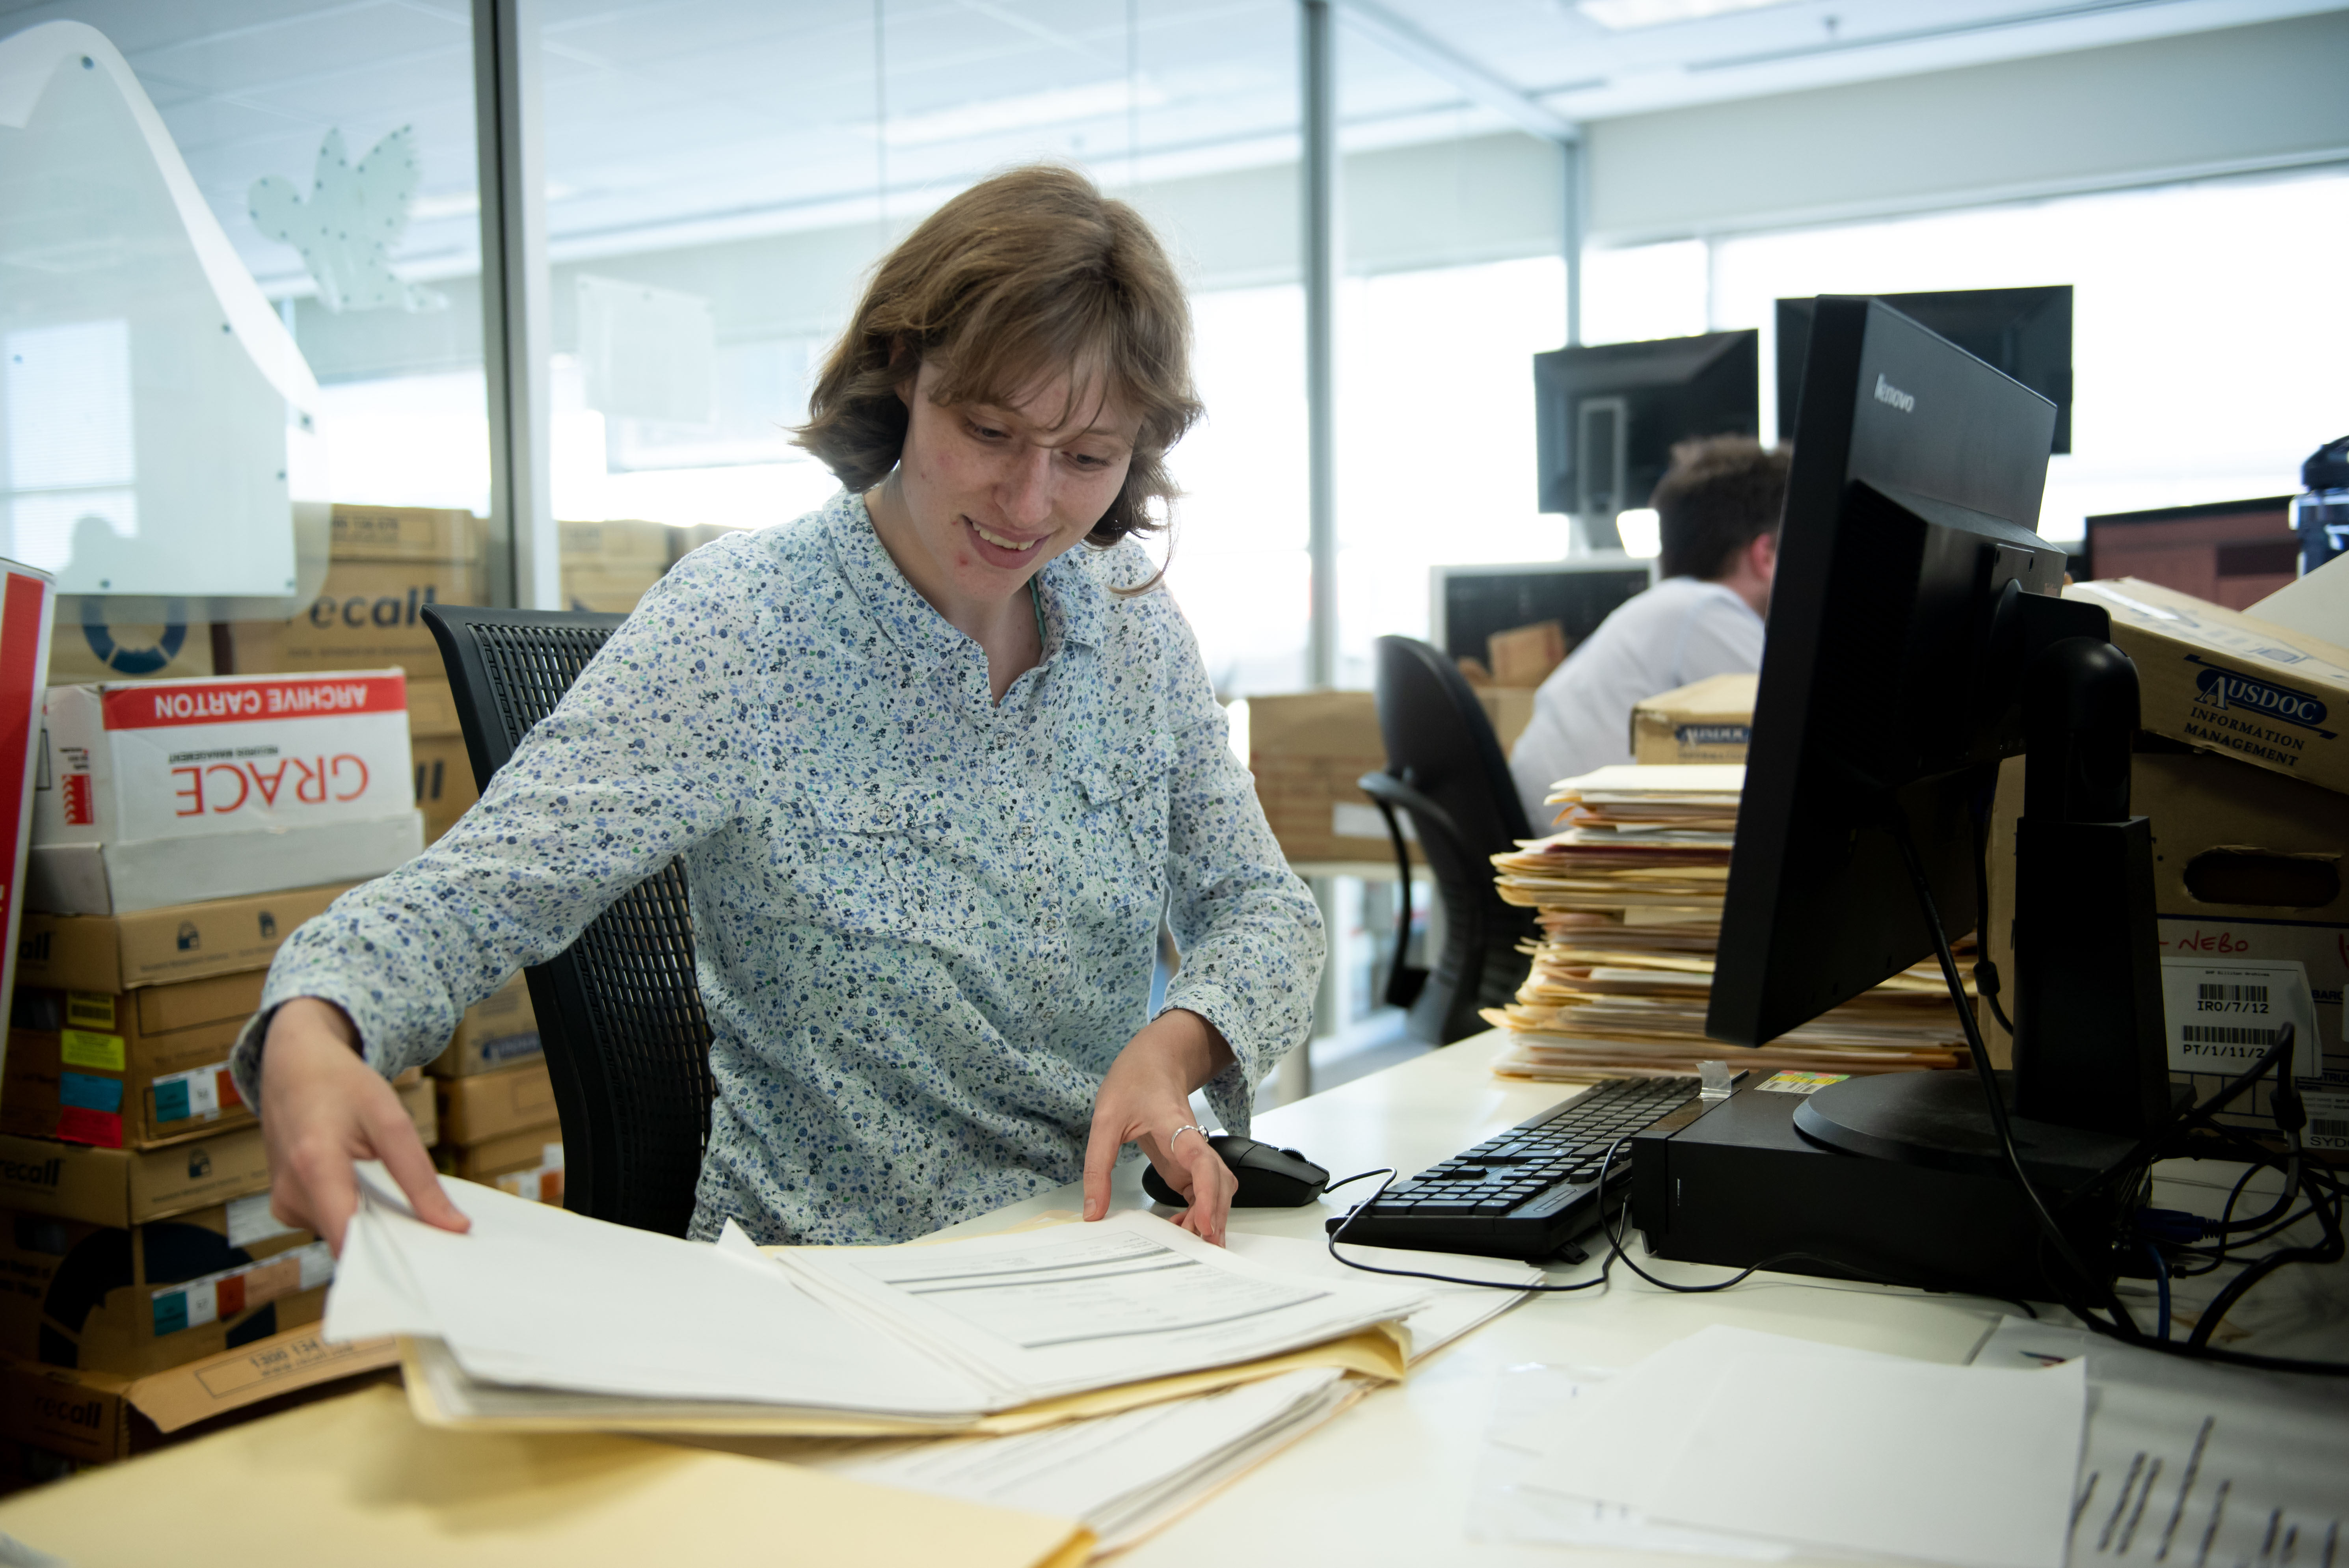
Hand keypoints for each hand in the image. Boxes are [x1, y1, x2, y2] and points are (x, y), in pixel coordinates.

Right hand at [259, 997, 469, 1253]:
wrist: (293, 1066)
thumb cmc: (340, 1085)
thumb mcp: (390, 1119)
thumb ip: (419, 1176)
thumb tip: (453, 1225)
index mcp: (313, 1166)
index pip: (348, 1239)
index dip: (387, 1265)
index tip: (426, 1277)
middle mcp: (290, 1194)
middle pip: (349, 1243)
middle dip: (392, 1245)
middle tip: (436, 1242)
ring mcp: (285, 1204)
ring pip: (342, 1235)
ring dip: (376, 1227)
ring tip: (401, 1205)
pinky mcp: (288, 1207)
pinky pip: (332, 1224)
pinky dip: (358, 1216)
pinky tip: (373, 1196)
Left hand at [1082, 1009, 1238, 1244]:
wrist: (1153, 1060)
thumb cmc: (1133, 1082)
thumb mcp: (1104, 1121)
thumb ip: (1098, 1167)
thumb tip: (1093, 1213)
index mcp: (1178, 1128)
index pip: (1203, 1162)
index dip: (1208, 1194)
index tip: (1204, 1224)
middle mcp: (1194, 1145)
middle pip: (1220, 1185)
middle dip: (1214, 1218)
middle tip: (1197, 1250)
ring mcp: (1194, 1157)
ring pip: (1218, 1192)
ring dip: (1210, 1218)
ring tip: (1187, 1245)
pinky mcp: (1188, 1165)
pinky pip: (1204, 1193)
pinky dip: (1199, 1214)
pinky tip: (1182, 1229)